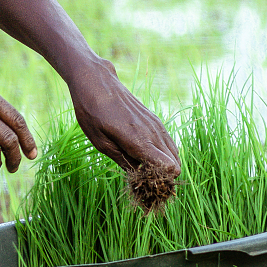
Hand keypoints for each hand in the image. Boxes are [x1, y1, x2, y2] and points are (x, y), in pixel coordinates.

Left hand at [70, 63, 180, 179]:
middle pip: (174, 164)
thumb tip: (139, 178)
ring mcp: (156, 124)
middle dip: (162, 177)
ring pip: (174, 154)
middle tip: (143, 180)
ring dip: (164, 166)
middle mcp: (152, 132)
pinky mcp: (155, 120)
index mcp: (138, 139)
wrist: (96, 81)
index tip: (144, 185)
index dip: (158, 181)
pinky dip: (163, 154)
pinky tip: (146, 156)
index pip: (168, 166)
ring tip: (143, 169)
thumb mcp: (100, 142)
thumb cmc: (92, 111)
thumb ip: (123, 160)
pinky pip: (168, 143)